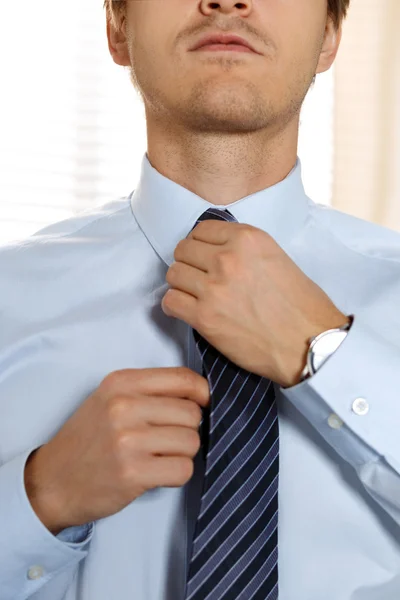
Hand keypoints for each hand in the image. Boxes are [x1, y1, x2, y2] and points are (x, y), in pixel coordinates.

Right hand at [24, 367, 209, 534]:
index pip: (182, 378)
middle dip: (187, 429)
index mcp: (121, 383)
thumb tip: (200, 394)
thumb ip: (149, 391)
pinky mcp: (132, 472)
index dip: (201, 393)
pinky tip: (156, 473)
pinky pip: (183, 469)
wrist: (52, 481)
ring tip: (157, 456)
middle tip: (165, 440)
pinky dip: (176, 475)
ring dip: (182, 454)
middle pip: (192, 413)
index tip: (201, 404)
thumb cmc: (88, 439)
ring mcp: (127, 440)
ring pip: (191, 442)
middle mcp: (123, 406)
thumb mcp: (110, 399)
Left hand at [162, 221, 348, 387]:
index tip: (204, 256)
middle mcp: (228, 258)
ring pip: (173, 274)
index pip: (202, 229)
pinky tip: (188, 311)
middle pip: (183, 250)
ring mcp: (214, 288)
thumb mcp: (277, 258)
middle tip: (199, 278)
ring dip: (181, 285)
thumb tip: (217, 252)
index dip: (201, 244)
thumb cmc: (302, 306)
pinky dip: (175, 306)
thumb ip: (245, 250)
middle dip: (189, 263)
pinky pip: (170, 302)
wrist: (310, 344)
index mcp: (248, 239)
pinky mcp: (205, 317)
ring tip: (195, 296)